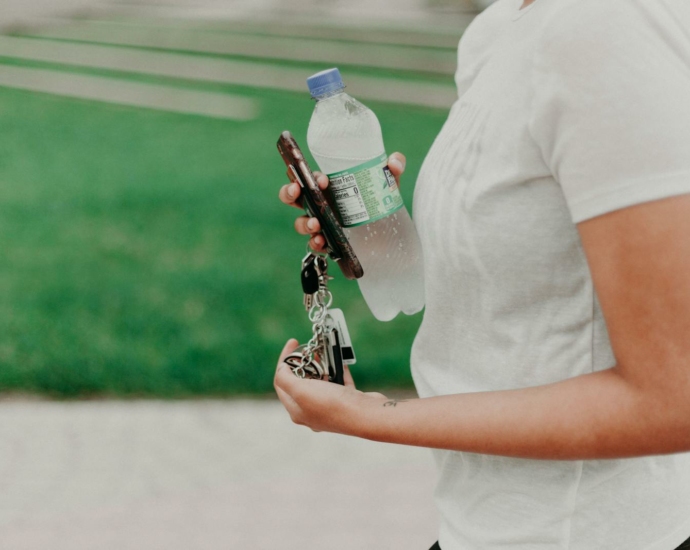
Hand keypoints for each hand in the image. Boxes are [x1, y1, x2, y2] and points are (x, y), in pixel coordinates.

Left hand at [274, 339, 388, 434]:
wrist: (367, 415)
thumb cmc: (332, 405)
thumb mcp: (300, 390)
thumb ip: (285, 379)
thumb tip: (281, 369)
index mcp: (297, 411)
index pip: (282, 383)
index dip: (284, 361)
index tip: (293, 343)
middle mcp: (312, 411)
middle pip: (301, 382)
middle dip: (304, 363)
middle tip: (308, 348)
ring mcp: (330, 407)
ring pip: (321, 381)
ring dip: (322, 365)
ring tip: (323, 351)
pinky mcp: (347, 401)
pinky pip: (339, 382)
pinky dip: (338, 369)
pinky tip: (339, 359)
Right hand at [277, 153, 406, 252]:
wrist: (390, 232)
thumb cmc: (381, 201)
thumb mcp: (388, 182)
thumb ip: (394, 167)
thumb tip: (394, 162)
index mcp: (329, 186)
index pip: (309, 177)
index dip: (308, 176)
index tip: (322, 180)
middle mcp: (321, 204)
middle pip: (294, 197)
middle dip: (289, 192)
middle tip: (296, 191)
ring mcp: (323, 224)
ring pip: (301, 222)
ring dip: (304, 222)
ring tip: (316, 224)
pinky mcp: (329, 242)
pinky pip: (315, 244)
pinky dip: (315, 243)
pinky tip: (321, 242)